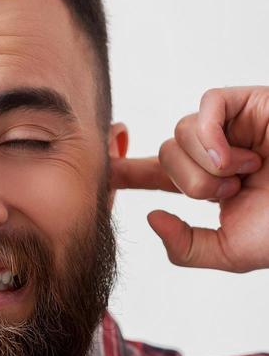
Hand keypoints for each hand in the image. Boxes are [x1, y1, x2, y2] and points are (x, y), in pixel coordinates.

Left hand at [110, 86, 268, 270]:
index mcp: (210, 183)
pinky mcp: (251, 103)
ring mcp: (233, 127)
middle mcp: (218, 152)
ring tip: (246, 174)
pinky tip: (234, 156)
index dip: (129, 171)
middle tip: (231, 191)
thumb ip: (184, 247)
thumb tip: (150, 216)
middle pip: (166, 154)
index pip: (158, 174)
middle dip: (190, 182)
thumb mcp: (228, 252)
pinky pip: (207, 105)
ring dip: (206, 164)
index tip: (104, 174)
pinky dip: (211, 134)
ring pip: (181, 132)